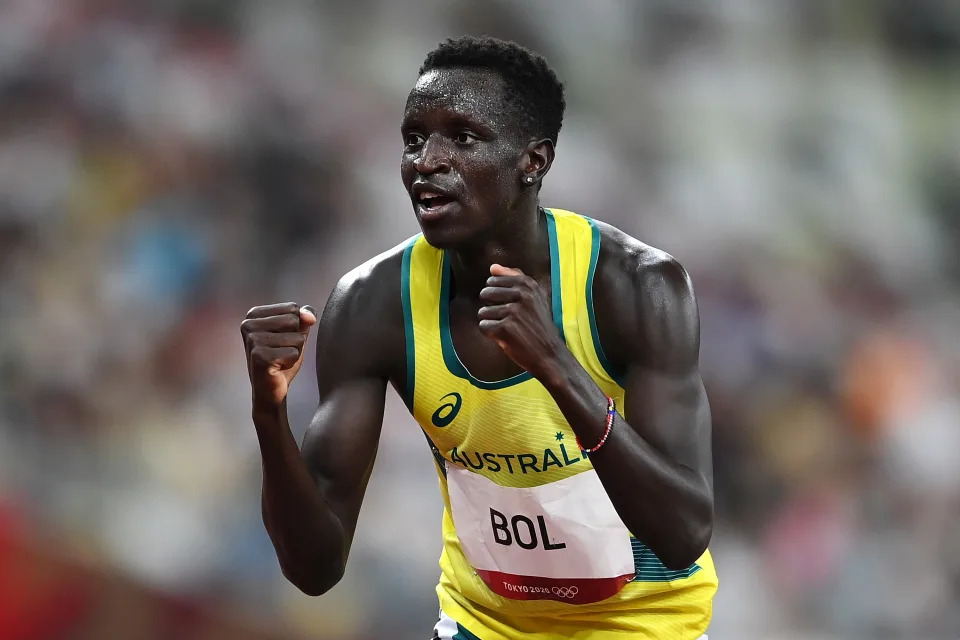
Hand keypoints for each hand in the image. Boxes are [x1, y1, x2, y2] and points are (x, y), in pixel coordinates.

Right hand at [241, 302, 316, 407]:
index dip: (295, 326)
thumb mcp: (295, 333)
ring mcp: (252, 340)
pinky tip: (278, 368)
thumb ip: (304, 318)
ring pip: (296, 337)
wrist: (270, 389)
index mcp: (254, 314)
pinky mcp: (260, 356)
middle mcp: (248, 324)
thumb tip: (310, 315)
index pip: (292, 308)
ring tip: (280, 359)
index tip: (280, 340)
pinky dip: (291, 362)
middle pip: (294, 320)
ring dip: (295, 351)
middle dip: (296, 338)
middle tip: (281, 351)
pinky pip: (294, 353)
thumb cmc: (282, 359)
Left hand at [478, 264, 565, 379]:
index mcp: (528, 284)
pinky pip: (483, 326)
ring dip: (491, 323)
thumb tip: (493, 267)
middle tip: (507, 319)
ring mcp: (514, 311)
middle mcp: (522, 295)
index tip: (508, 305)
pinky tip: (504, 337)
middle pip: (486, 294)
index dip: (496, 295)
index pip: (493, 280)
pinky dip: (490, 334)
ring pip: (483, 312)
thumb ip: (514, 278)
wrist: (549, 354)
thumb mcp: (534, 297)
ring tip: (508, 329)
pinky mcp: (506, 328)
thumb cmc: (539, 325)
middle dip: (491, 308)